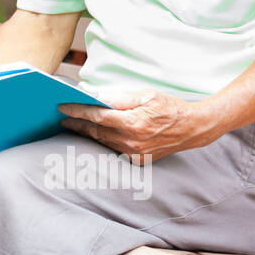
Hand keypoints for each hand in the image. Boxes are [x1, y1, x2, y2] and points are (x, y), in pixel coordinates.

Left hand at [56, 88, 216, 162]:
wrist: (192, 129)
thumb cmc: (169, 108)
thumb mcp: (145, 95)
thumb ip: (119, 97)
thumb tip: (96, 97)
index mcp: (133, 122)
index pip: (96, 117)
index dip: (77, 111)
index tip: (63, 107)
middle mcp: (132, 141)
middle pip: (95, 131)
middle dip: (76, 124)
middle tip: (61, 118)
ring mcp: (135, 153)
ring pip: (103, 142)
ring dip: (87, 133)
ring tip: (73, 125)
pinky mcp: (138, 159)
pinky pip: (114, 148)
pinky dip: (102, 141)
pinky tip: (93, 134)